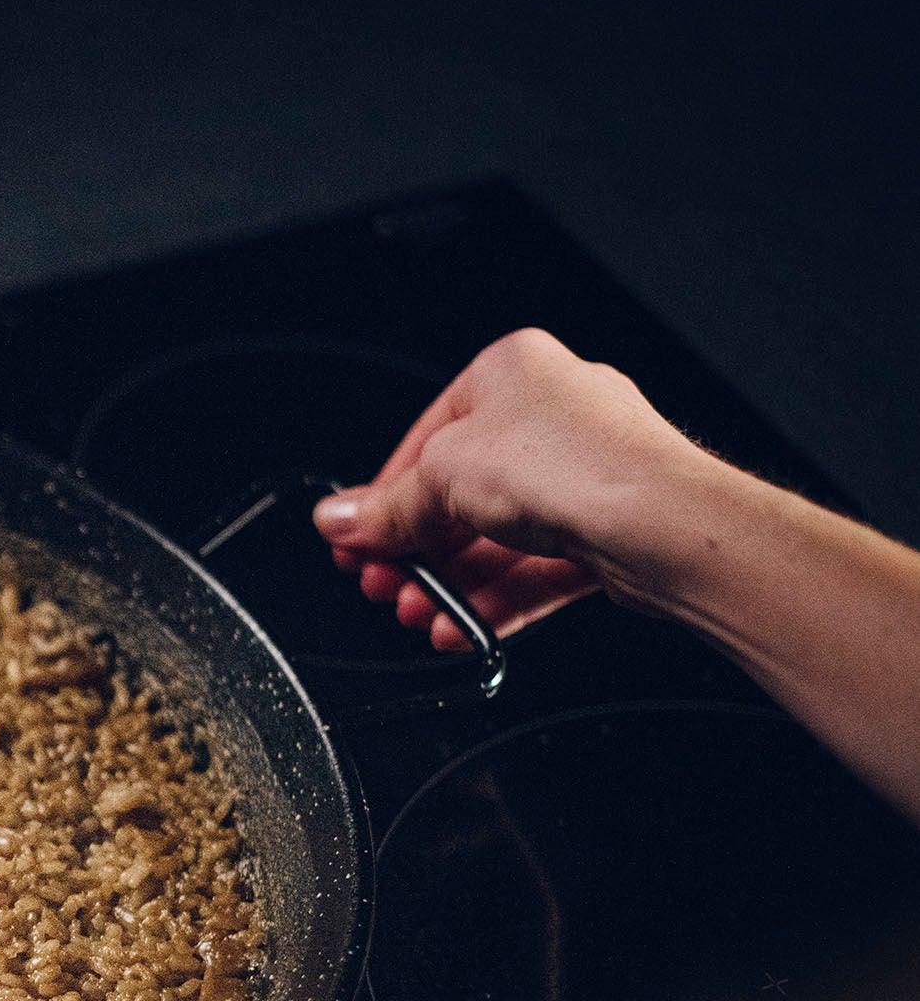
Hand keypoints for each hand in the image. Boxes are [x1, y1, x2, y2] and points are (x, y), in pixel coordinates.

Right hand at [312, 327, 732, 650]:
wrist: (661, 522)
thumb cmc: (570, 466)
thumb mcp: (442, 479)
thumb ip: (386, 510)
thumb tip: (338, 519)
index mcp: (510, 373)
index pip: (426, 440)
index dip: (384, 498)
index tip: (356, 540)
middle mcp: (551, 416)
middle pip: (459, 493)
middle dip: (416, 550)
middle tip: (382, 583)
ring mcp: (582, 475)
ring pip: (497, 538)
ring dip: (450, 583)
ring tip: (418, 613)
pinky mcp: (604, 530)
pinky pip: (535, 568)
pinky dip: (493, 600)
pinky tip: (460, 627)